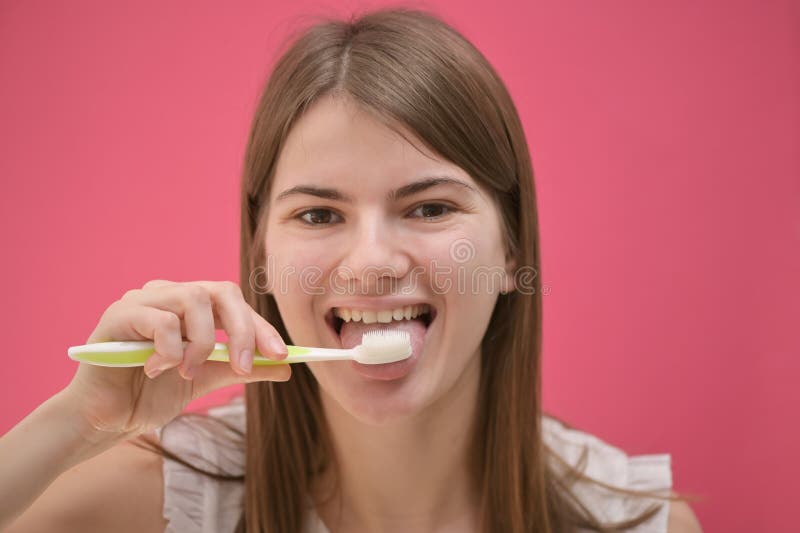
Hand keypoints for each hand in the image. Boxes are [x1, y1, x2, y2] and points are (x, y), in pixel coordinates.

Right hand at [63, 280, 289, 442]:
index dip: (261, 328)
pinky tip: (155, 370)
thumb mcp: (206, 381)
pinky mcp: (118, 315)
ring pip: (193, 299)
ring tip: (186, 372)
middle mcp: (168, 294)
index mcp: (191, 306)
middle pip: (220, 291)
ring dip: (200, 343)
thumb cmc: (151, 395)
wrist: (106, 420)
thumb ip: (241, 369)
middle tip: (245, 367)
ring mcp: (142, 300)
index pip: (235, 303)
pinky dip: (169, 349)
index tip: (282, 356)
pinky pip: (160, 320)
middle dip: (241, 330)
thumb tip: (286, 367)